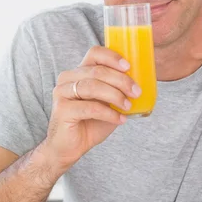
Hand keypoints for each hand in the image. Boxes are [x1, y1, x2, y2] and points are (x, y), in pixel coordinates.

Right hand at [39, 46, 140, 171]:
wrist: (68, 148)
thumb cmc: (89, 124)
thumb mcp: (107, 103)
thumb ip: (116, 91)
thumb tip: (139, 84)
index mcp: (78, 72)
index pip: (94, 53)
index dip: (112, 57)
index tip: (128, 66)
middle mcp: (67, 78)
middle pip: (97, 70)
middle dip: (121, 80)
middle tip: (136, 92)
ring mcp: (62, 93)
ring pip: (93, 86)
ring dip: (115, 96)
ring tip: (127, 107)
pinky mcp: (62, 109)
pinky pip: (90, 107)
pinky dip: (108, 113)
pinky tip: (119, 120)